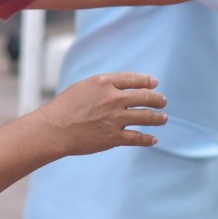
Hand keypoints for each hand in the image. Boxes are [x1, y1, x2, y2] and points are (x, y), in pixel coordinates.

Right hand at [36, 72, 166, 156]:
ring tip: (163, 118)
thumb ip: (103, 86)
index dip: (147, 82)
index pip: (133, 79)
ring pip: (146, 116)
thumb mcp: (83, 87)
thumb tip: (120, 89)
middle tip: (162, 101)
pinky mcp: (114, 137)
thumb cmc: (64, 107)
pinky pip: (138, 138)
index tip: (154, 84)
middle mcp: (113, 98)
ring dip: (158, 118)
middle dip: (157, 99)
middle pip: (145, 96)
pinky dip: (148, 139)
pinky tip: (153, 139)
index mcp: (104, 82)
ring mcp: (115, 118)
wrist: (54, 129)